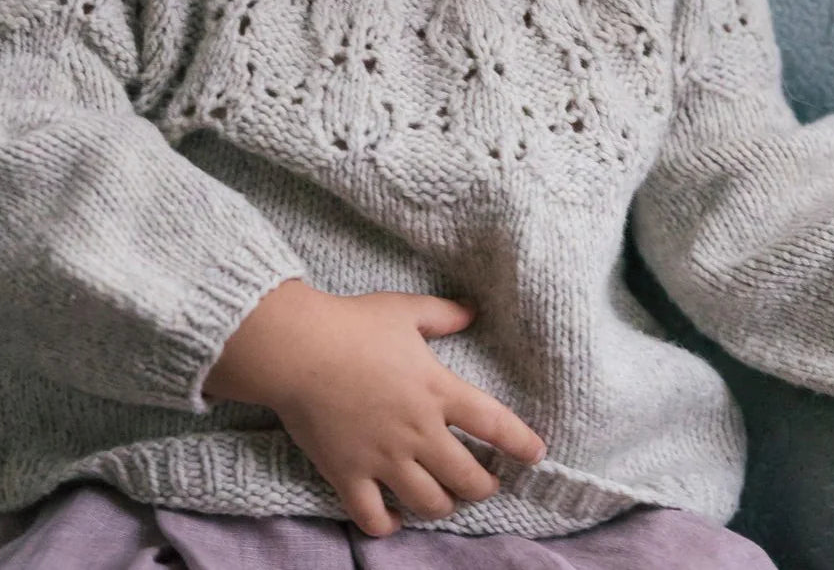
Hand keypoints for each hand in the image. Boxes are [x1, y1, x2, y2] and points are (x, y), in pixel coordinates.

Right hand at [205, 279, 546, 535]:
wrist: (297, 349)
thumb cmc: (352, 324)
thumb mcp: (404, 310)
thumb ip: (442, 314)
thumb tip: (473, 310)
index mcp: (437, 390)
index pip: (494, 424)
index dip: (521, 443)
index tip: (536, 454)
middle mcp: (417, 431)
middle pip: (468, 478)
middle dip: (484, 486)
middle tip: (486, 482)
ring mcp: (383, 457)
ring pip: (430, 503)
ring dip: (445, 506)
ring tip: (446, 499)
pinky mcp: (348, 474)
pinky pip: (375, 517)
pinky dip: (390, 525)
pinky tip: (396, 518)